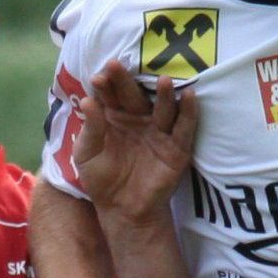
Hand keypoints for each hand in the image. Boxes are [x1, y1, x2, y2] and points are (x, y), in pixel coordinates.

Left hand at [74, 62, 199, 226]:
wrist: (122, 210)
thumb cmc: (102, 180)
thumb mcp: (87, 155)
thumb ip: (90, 129)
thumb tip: (87, 101)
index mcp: (115, 118)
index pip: (110, 96)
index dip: (106, 85)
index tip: (100, 76)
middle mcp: (138, 119)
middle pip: (134, 95)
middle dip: (127, 81)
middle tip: (118, 66)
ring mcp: (158, 132)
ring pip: (162, 108)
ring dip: (164, 94)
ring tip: (164, 80)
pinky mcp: (176, 148)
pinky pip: (184, 128)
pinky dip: (189, 112)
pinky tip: (190, 95)